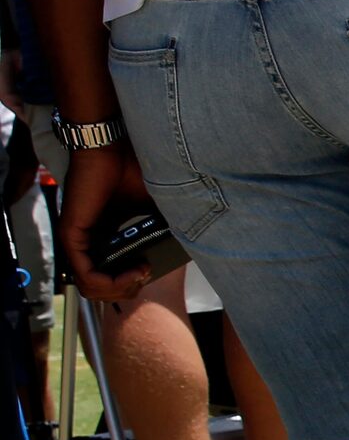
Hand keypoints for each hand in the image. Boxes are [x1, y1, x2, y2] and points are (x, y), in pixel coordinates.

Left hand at [60, 144, 153, 300]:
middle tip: (147, 273)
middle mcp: (85, 242)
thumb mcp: (154, 209)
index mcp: (102, 237)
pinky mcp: (71, 236)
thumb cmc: (130, 171)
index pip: (109, 277)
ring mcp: (75, 241)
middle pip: (100, 289)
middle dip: (128, 291)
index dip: (132, 283)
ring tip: (141, 273)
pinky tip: (133, 271)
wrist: (111, 149)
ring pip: (91, 288)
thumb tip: (186, 249)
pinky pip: (86, 277)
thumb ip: (162, 230)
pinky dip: (112, 282)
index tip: (152, 269)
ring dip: (121, 289)